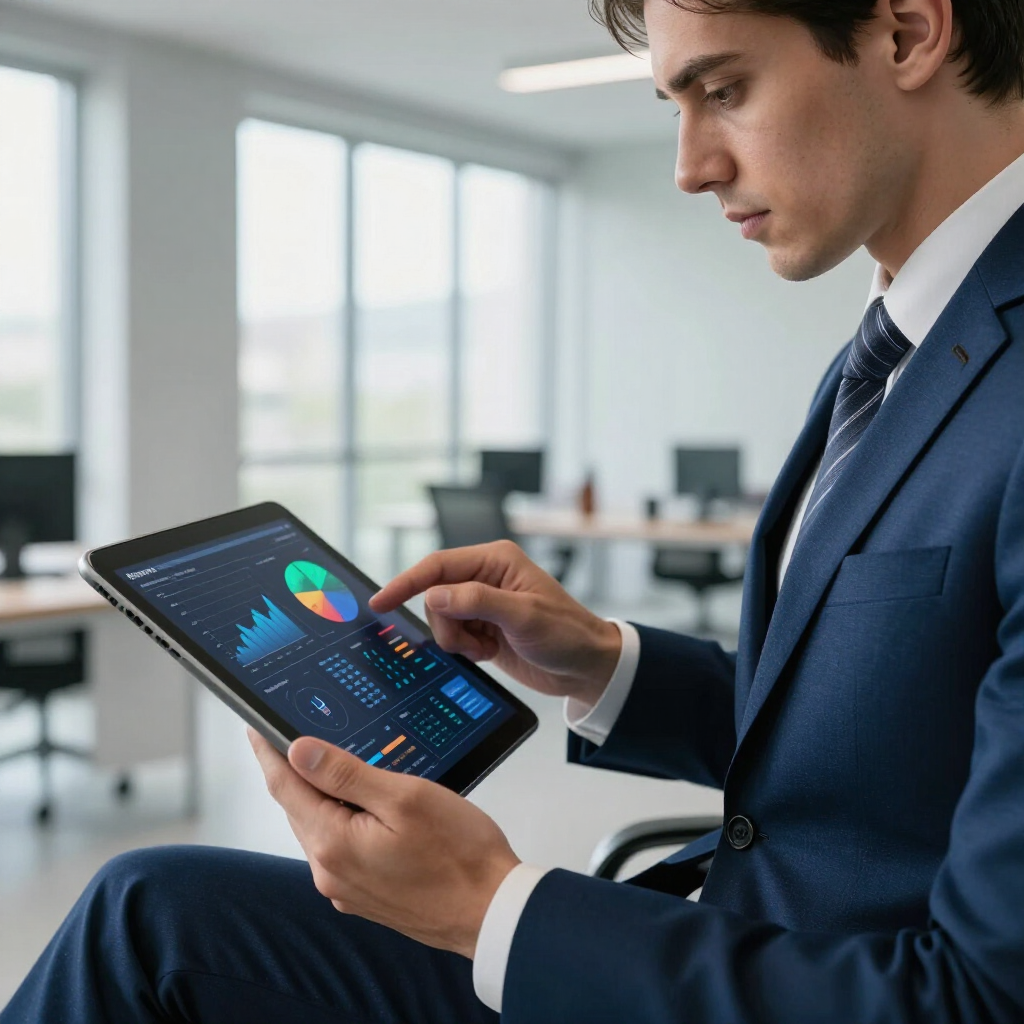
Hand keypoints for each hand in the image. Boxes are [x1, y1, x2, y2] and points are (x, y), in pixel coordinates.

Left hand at [249, 729, 519, 958]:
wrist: (491, 912)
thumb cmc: (459, 854)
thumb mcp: (403, 797)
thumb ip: (346, 774)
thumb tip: (298, 751)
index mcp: (333, 843)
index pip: (286, 787)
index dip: (269, 753)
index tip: (256, 728)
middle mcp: (330, 871)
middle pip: (300, 808)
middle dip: (298, 772)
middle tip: (298, 734)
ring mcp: (346, 887)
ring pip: (321, 828)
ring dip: (324, 797)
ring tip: (338, 765)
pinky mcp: (365, 895)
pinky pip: (341, 847)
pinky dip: (343, 820)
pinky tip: (366, 806)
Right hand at [369, 540, 620, 706]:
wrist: (587, 667)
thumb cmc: (567, 634)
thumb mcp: (524, 616)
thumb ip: (477, 602)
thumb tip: (434, 595)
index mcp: (496, 560)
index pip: (438, 566)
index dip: (406, 583)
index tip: (380, 602)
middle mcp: (486, 577)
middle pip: (435, 596)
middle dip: (447, 625)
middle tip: (474, 642)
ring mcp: (483, 603)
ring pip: (441, 619)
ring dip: (457, 640)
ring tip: (487, 647)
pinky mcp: (483, 627)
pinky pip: (453, 637)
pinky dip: (465, 649)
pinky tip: (490, 652)